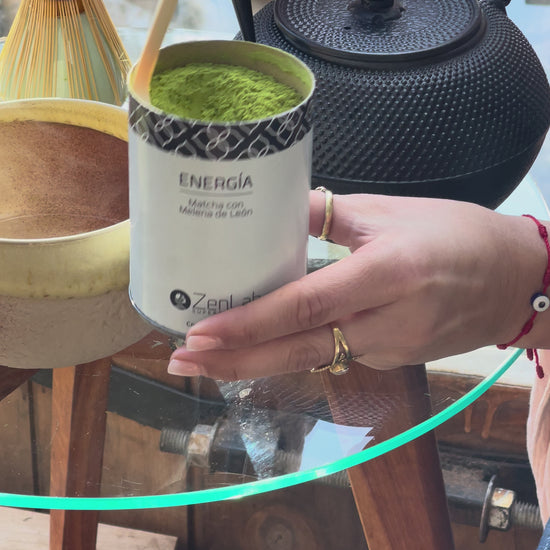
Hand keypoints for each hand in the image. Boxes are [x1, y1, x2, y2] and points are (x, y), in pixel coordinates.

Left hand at [167, 191, 545, 379]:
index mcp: (387, 274)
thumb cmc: (457, 235)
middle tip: (182, 362)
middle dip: (235, 361)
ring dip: (258, 360)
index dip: (249, 324)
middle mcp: (387, 322)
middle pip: (298, 349)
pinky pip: (335, 354)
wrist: (515, 280)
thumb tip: (281, 213)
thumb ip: (332, 215)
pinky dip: (296, 351)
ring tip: (210, 358)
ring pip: (313, 357)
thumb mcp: (391, 211)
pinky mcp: (392, 360)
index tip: (201, 332)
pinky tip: (267, 344)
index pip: (304, 305)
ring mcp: (390, 349)